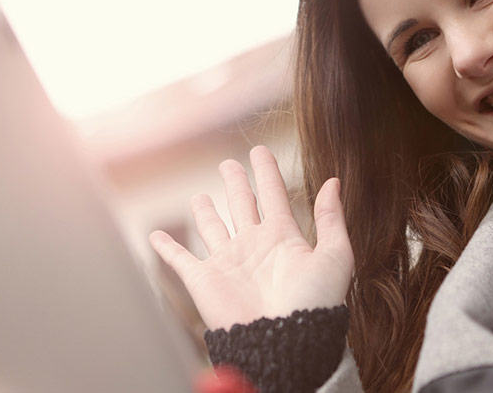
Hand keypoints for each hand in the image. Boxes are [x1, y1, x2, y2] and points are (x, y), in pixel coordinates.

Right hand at [150, 146, 354, 330]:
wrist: (286, 341)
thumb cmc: (315, 303)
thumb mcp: (334, 255)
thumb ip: (331, 218)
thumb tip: (334, 182)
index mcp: (283, 237)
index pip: (273, 194)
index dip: (267, 172)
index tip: (260, 151)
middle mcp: (253, 246)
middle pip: (241, 204)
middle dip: (235, 183)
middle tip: (229, 164)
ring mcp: (228, 262)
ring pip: (213, 227)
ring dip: (205, 212)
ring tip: (200, 196)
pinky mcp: (204, 280)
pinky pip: (180, 260)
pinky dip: (166, 248)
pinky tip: (158, 236)